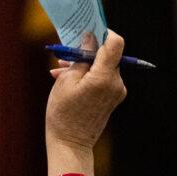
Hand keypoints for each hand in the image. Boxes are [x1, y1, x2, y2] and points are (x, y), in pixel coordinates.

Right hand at [45, 30, 126, 152]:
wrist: (70, 145)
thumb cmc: (63, 112)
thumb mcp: (66, 80)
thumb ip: (81, 57)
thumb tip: (90, 38)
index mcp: (104, 77)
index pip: (115, 43)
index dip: (102, 33)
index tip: (87, 31)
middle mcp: (116, 83)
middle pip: (106, 55)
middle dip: (86, 51)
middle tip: (64, 53)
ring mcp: (116, 92)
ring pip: (101, 67)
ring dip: (83, 64)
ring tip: (60, 70)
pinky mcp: (112, 99)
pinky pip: (101, 79)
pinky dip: (87, 76)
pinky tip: (67, 80)